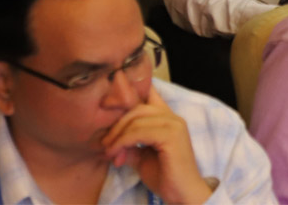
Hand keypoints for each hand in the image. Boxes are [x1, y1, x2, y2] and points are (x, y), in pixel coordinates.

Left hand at [98, 91, 214, 204]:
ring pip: (135, 119)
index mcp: (167, 118)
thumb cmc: (165, 177)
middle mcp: (172, 117)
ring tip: (109, 151)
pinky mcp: (170, 135)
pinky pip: (138, 133)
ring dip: (117, 136)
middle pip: (136, 107)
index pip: (148, 93)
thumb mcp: (141, 157)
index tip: (108, 109)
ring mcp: (173, 124)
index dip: (128, 95)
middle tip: (105, 143)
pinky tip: (116, 154)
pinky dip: (123, 142)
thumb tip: (109, 140)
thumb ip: (129, 143)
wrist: (183, 196)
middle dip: (116, 124)